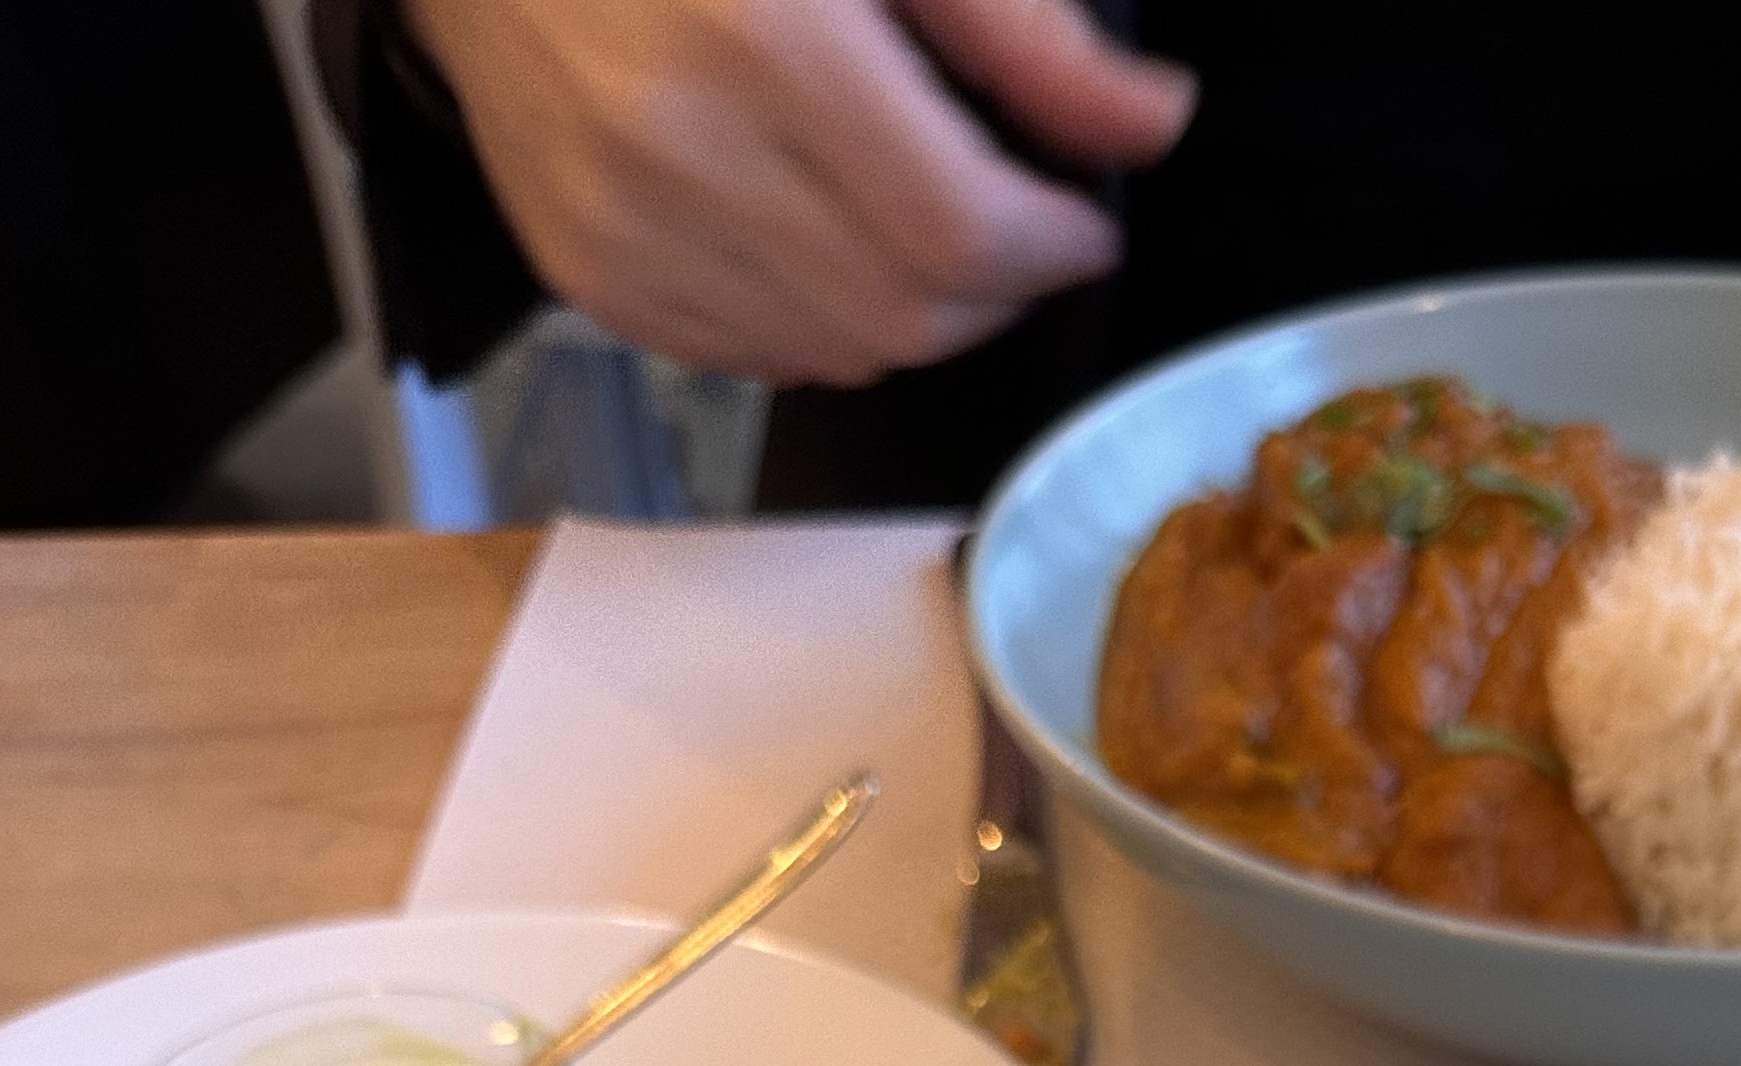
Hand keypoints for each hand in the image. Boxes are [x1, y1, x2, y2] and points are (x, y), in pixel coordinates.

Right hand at [404, 0, 1197, 385]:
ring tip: (915, 224)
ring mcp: (625, 230)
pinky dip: (820, 327)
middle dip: (995, 291)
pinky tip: (817, 241)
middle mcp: (683, 151)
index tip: (1080, 220)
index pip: (965, 234)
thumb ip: (1021, 32)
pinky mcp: (591, 278)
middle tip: (1008, 224)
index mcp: (766, 43)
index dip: (1052, 248)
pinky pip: (758, 359)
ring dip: (916, 315)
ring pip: (846, 355)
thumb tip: (1149, 123)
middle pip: (913, 317)